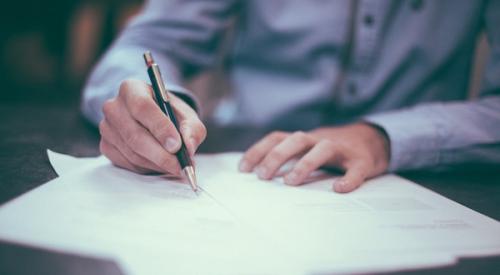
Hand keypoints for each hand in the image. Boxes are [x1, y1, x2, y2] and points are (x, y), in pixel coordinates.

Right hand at [99, 79, 205, 174]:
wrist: (153, 119)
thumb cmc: (169, 114)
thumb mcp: (186, 115)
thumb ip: (192, 128)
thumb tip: (189, 146)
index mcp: (132, 89)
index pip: (142, 107)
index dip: (160, 128)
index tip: (177, 145)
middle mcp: (114, 106)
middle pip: (135, 135)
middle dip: (161, 154)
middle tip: (180, 165)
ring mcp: (107, 128)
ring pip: (132, 153)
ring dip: (157, 164)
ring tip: (176, 166)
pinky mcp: (106, 146)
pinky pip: (127, 163)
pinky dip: (147, 168)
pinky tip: (160, 164)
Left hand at [239, 123, 389, 192]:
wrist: (372, 140)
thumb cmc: (331, 150)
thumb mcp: (307, 149)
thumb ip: (287, 157)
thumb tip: (257, 175)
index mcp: (304, 139)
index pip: (277, 138)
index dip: (259, 150)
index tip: (243, 169)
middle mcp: (320, 140)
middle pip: (296, 140)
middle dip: (277, 156)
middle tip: (263, 176)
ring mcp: (342, 149)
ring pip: (323, 149)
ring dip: (305, 163)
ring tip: (291, 182)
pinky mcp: (362, 161)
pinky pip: (356, 169)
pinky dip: (349, 179)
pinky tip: (339, 189)